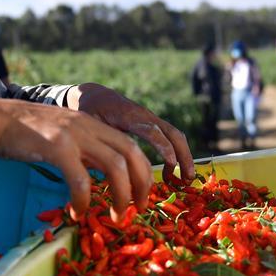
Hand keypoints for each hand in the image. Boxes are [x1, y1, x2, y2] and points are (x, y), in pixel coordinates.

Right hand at [0, 94, 152, 220]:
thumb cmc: (23, 133)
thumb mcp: (63, 135)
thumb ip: (84, 149)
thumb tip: (101, 174)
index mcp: (92, 124)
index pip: (131, 145)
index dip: (143, 172)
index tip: (141, 195)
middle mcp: (88, 126)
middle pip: (131, 154)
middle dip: (141, 184)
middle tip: (138, 210)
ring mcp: (73, 135)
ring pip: (115, 166)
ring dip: (120, 195)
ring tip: (115, 216)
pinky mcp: (56, 147)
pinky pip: (81, 180)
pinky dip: (84, 200)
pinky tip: (77, 213)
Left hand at [66, 83, 194, 184]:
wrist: (94, 94)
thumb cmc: (88, 111)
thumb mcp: (89, 126)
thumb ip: (99, 143)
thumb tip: (105, 170)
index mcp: (128, 116)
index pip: (152, 131)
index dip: (163, 147)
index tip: (171, 164)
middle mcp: (144, 115)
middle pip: (173, 133)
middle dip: (183, 156)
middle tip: (187, 180)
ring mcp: (150, 119)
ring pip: (175, 135)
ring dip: (184, 157)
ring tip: (184, 180)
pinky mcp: (152, 124)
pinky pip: (170, 136)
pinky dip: (176, 153)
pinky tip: (170, 172)